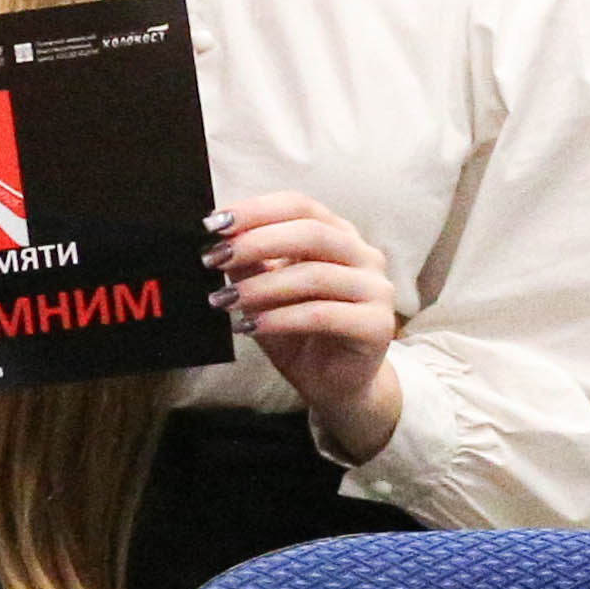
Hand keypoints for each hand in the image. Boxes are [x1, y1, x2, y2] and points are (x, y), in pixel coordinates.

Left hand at [212, 191, 402, 462]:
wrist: (333, 383)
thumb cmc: (296, 329)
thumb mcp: (264, 290)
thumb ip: (249, 262)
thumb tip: (215, 238)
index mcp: (337, 235)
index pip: (299, 205)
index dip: (256, 210)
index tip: (212, 224)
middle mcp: (364, 255)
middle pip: (311, 233)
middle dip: (255, 243)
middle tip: (213, 258)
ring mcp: (376, 290)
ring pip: (314, 276)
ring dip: (261, 286)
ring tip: (223, 300)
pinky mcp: (377, 325)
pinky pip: (322, 315)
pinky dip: (279, 318)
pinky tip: (249, 326)